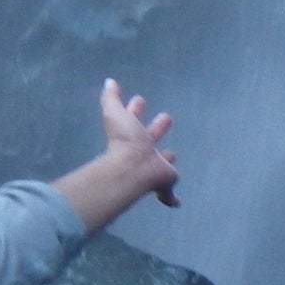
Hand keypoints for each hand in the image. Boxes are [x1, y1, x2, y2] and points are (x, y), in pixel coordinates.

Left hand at [99, 76, 179, 207]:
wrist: (131, 169)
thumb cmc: (124, 141)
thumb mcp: (114, 114)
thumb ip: (110, 98)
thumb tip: (109, 81)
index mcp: (131, 134)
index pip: (133, 119)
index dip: (135, 109)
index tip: (139, 99)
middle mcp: (142, 150)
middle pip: (149, 137)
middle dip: (156, 129)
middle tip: (166, 118)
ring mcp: (152, 167)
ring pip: (160, 162)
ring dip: (164, 159)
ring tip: (172, 154)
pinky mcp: (164, 182)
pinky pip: (168, 192)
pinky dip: (171, 198)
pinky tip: (176, 203)